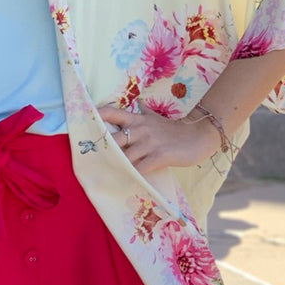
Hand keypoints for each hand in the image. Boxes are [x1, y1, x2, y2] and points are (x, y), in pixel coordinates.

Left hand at [97, 101, 220, 175]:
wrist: (200, 135)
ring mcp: (150, 143)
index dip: (95, 117)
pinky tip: (126, 181)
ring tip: (105, 176)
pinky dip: (131, 175)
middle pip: (112, 139)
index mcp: (137, 119)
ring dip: (115, 167)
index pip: (111, 112)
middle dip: (101, 151)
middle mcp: (140, 129)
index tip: (83, 125)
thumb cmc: (176, 130)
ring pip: (124, 156)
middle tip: (90, 162)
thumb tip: (139, 103)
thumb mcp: (158, 119)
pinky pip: (139, 168)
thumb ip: (146, 113)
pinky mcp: (159, 156)